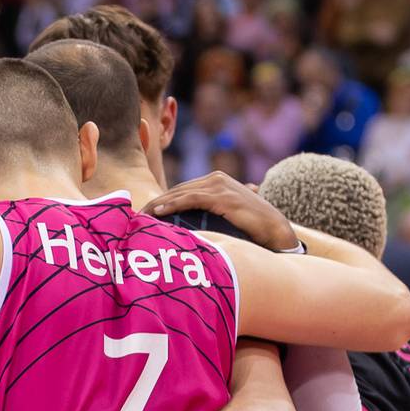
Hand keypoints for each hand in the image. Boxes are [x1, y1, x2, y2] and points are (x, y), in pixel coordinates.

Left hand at [145, 171, 298, 250]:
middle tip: (134, 215)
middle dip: (154, 203)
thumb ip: (210, 215)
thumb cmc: (250, 229)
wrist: (275, 231)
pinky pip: (191, 200)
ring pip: (180, 193)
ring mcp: (219, 186)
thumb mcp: (226, 217)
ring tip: (140, 216)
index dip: (161, 201)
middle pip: (177, 190)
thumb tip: (191, 229)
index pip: (181, 190)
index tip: (142, 214)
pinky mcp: (222, 196)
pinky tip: (157, 212)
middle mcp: (216, 179)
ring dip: (158, 204)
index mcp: (215, 181)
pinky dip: (172, 205)